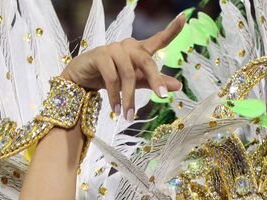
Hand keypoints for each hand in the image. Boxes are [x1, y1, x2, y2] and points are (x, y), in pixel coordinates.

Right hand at [60, 14, 185, 119]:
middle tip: (163, 96)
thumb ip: (155, 82)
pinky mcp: (100, 55)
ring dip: (129, 97)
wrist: (83, 79)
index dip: (171, 29)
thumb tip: (179, 86)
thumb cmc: (112, 77)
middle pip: (147, 61)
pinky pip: (112, 77)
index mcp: (140, 50)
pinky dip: (115, 96)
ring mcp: (114, 48)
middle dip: (156, 80)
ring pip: (128, 74)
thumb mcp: (137, 82)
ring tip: (128, 115)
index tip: (183, 16)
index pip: (159, 39)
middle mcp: (129, 46)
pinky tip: (116, 109)